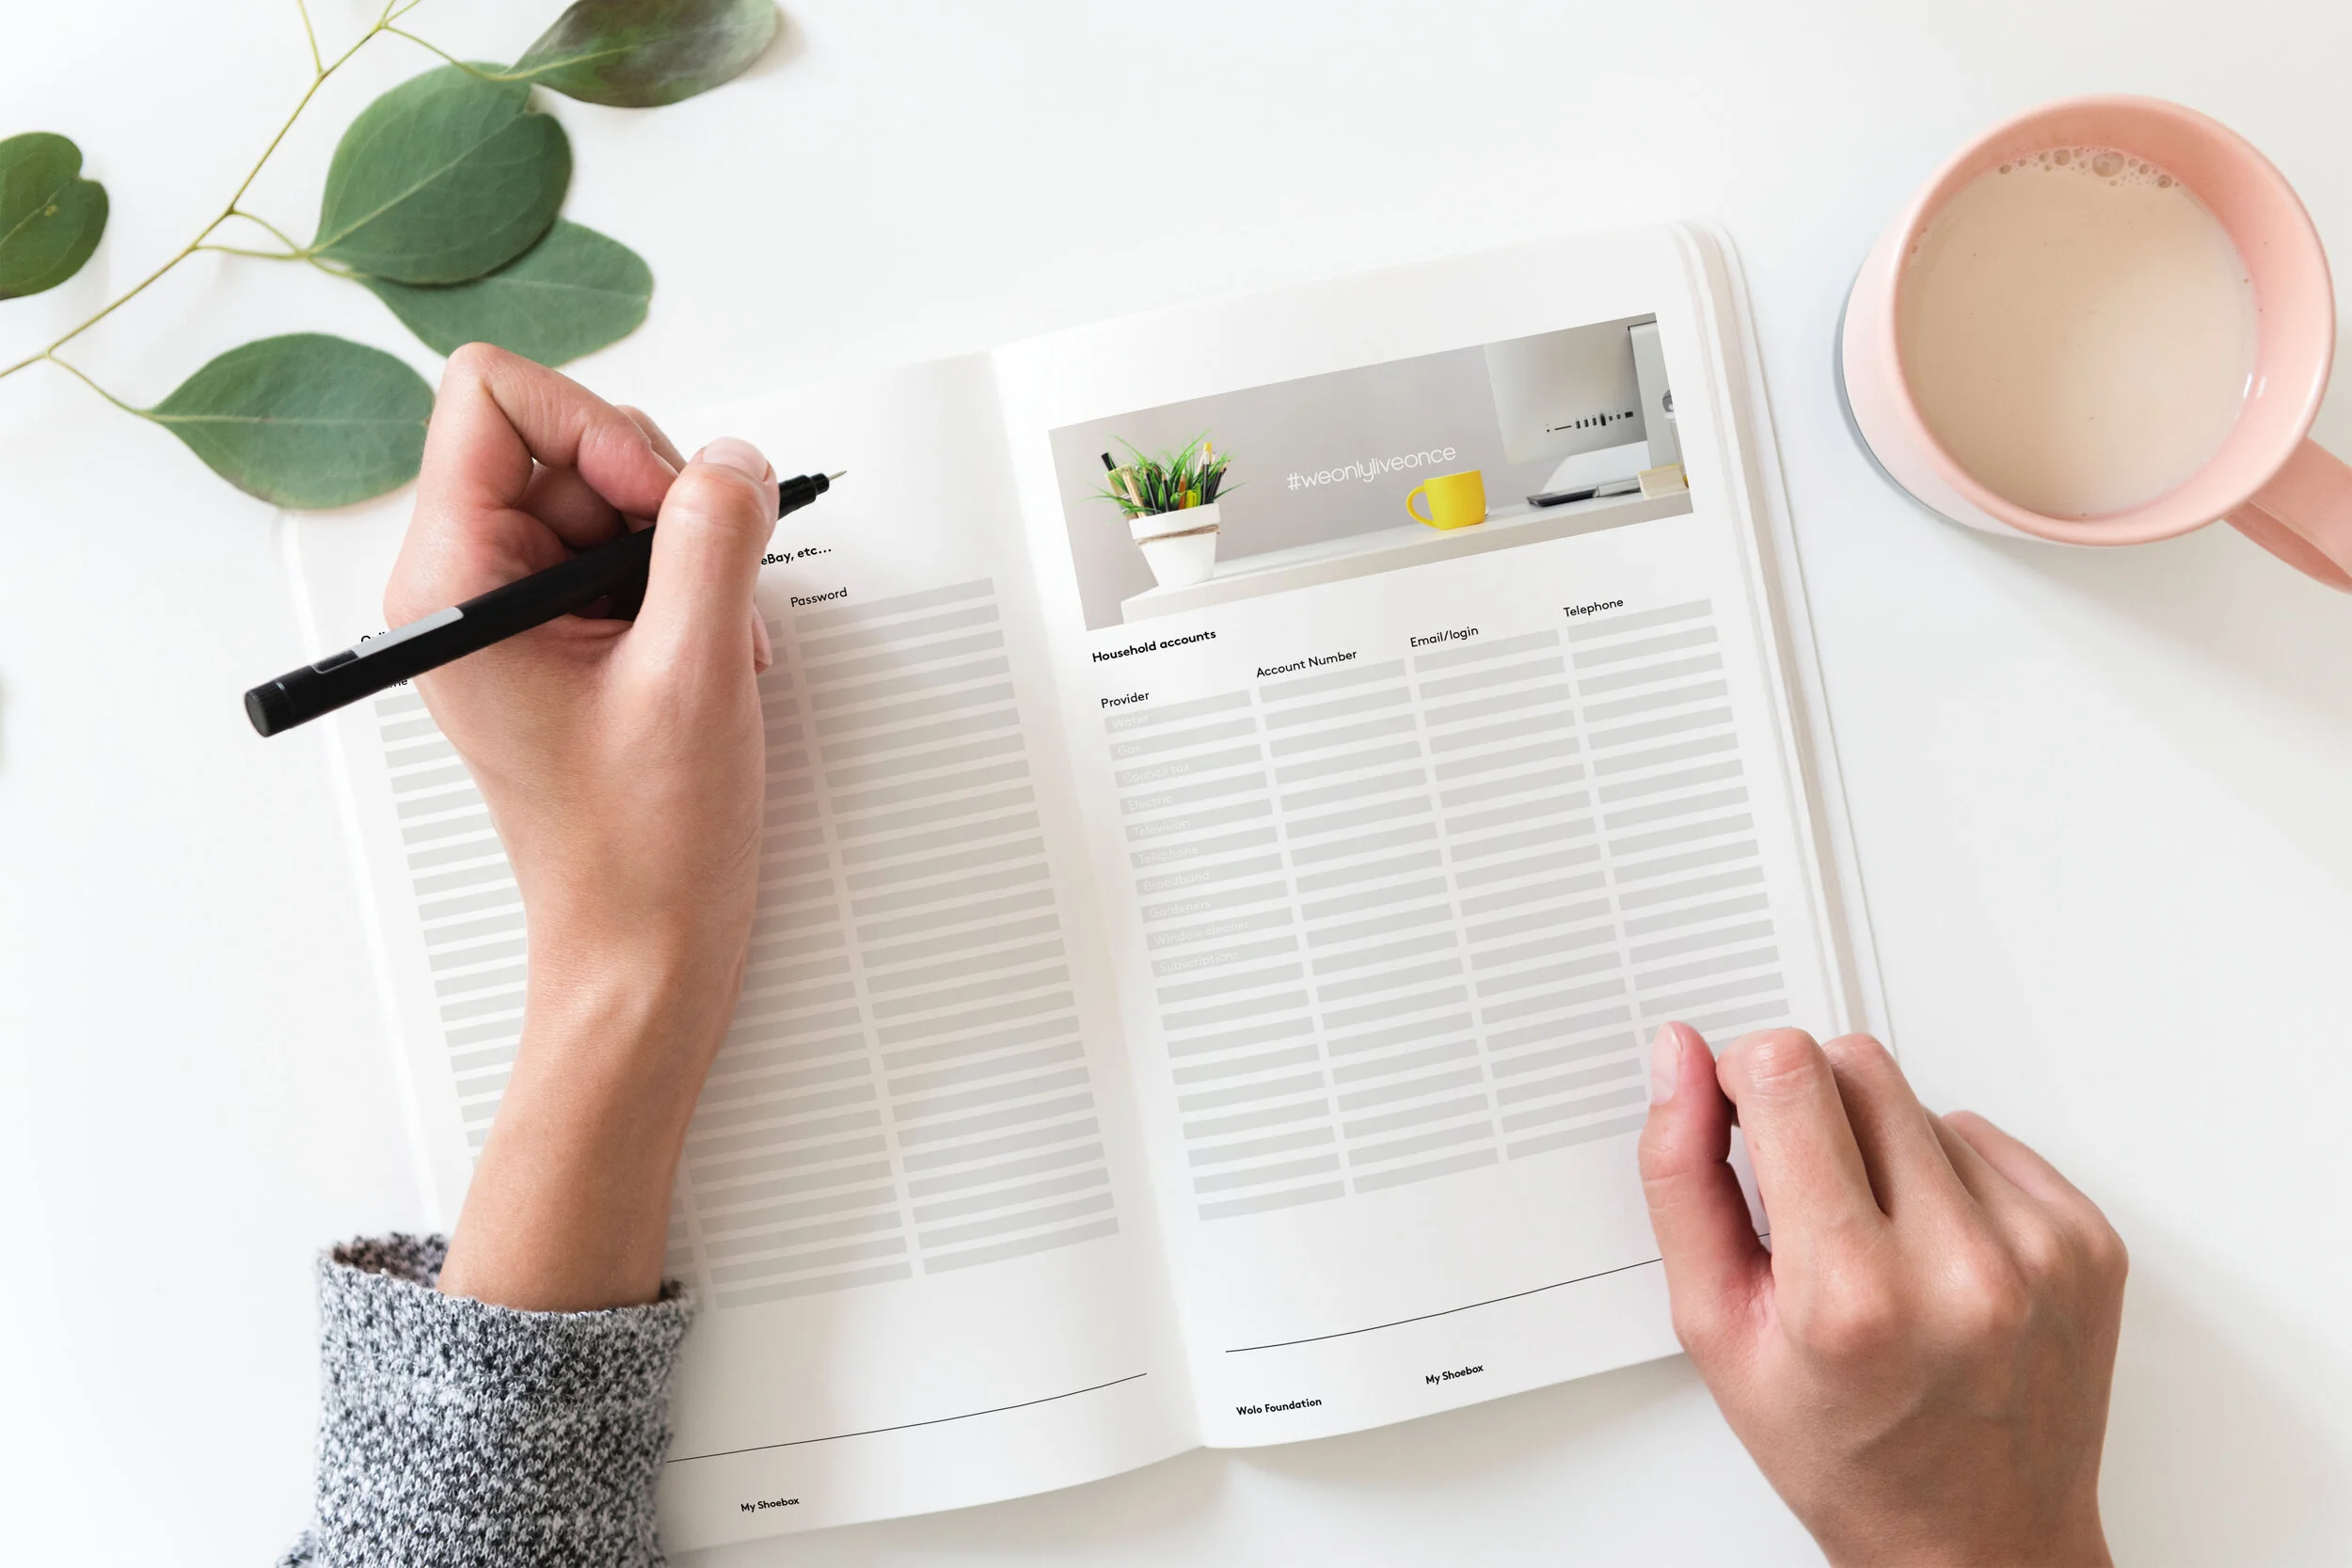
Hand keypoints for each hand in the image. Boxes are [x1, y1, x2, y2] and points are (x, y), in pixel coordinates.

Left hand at [384, 344, 779, 1311]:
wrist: (645, 952)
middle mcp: (470, 585)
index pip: (494, 396)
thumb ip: (713, 538)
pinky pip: (637, 556)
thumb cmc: (639, 848)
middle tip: (699, 588)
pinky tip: (709, 661)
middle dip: (660, 500)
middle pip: (570, 440)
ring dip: (689, 555)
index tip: (656, 500)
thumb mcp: (692, 672)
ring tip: (710, 646)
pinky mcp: (567, 638)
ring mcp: (520, 612)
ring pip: (617, 496)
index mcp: (452, 583)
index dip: (595, 425)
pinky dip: (691, 591)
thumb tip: (733, 458)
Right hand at [1638, 1024, 2126, 1566]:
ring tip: (1875, 1242)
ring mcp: (2039, 1251)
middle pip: (1857, 1065)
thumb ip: (1682, 1179)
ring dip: (1882, 1147)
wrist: (1979, 1543)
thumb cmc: (1845, 1453)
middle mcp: (1960, 1266)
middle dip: (1809, 1107)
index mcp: (1852, 1294)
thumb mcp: (1718, 1328)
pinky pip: (1987, 1137)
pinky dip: (1947, 1176)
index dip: (1743, 1076)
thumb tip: (1681, 1061)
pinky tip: (1931, 1248)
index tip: (1737, 1115)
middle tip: (1804, 1198)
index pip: (1788, 1073)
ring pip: (1922, 1099)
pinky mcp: (2088, 1241)